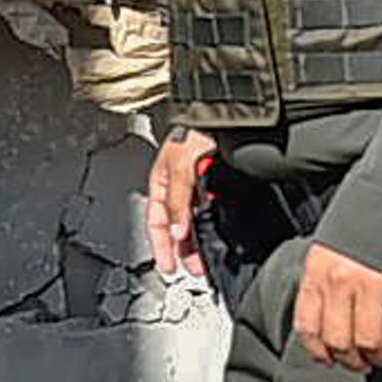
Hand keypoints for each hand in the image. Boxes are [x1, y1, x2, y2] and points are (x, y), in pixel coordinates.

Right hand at [142, 129, 217, 277]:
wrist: (226, 113)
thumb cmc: (196, 130)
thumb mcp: (180, 167)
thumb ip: (177, 201)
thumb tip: (177, 231)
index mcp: (161, 183)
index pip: (155, 222)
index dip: (161, 246)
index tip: (168, 267)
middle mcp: (180, 187)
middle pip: (177, 226)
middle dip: (183, 250)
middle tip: (194, 268)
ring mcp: (200, 187)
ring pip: (197, 221)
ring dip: (200, 241)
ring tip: (208, 258)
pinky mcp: (220, 185)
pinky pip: (215, 211)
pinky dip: (217, 225)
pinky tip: (222, 235)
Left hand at [290, 244, 381, 371]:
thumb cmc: (369, 215)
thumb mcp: (332, 244)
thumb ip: (326, 279)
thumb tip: (327, 317)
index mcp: (319, 270)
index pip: (308, 326)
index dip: (318, 351)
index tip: (329, 359)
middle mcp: (341, 280)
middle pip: (339, 340)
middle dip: (352, 360)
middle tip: (362, 364)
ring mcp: (373, 284)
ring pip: (370, 342)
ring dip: (380, 357)